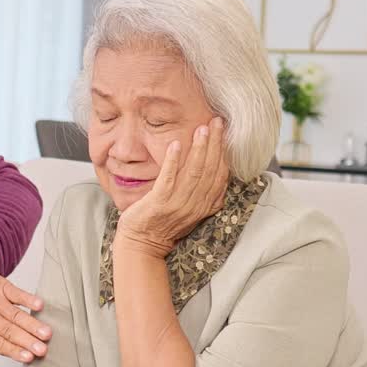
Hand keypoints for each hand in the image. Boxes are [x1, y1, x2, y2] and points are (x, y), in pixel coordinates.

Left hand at [0, 243, 50, 366]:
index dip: (12, 350)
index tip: (28, 358)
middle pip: (7, 330)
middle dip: (26, 341)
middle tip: (42, 349)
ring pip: (14, 314)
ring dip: (32, 324)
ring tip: (46, 334)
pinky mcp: (0, 286)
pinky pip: (15, 293)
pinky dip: (27, 298)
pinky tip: (39, 305)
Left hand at [115, 117, 228, 258]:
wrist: (142, 244)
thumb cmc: (164, 224)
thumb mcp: (192, 211)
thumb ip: (205, 195)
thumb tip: (220, 175)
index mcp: (205, 205)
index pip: (220, 175)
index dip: (223, 152)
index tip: (223, 131)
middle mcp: (195, 205)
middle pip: (210, 170)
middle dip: (214, 144)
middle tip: (216, 122)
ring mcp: (177, 204)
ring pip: (193, 172)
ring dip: (199, 149)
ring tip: (201, 129)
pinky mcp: (158, 203)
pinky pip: (168, 179)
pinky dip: (173, 161)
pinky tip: (176, 145)